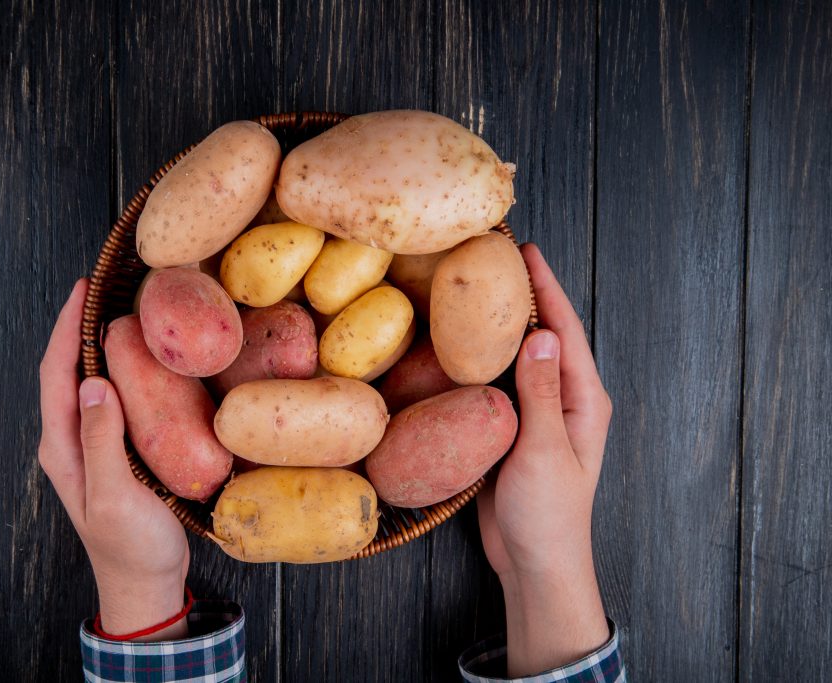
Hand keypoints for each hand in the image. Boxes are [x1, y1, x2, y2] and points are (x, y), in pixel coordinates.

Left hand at [38, 279, 190, 639]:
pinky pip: (110, 399)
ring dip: (98, 344)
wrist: (145, 585)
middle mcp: (69, 441)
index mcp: (61, 448)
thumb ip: (101, 442)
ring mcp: (90, 447)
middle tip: (106, 288)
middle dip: (79, 326)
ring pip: (87, 382)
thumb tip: (93, 382)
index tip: (84, 289)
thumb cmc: (131, 547)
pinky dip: (120, 370)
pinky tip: (143, 361)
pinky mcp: (113, 452)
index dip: (66, 328)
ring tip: (123, 312)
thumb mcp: (115, 495)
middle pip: (66, 370)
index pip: (55, 373)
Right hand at [477, 244, 610, 675]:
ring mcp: (536, 414)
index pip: (564, 329)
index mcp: (583, 399)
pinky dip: (479, 360)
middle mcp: (562, 398)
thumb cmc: (550, 515)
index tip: (524, 249)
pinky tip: (454, 346)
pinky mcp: (511, 429)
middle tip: (491, 258)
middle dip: (522, 295)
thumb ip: (542, 393)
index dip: (546, 287)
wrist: (536, 564)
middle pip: (542, 334)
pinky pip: (496, 385)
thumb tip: (540, 334)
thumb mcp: (545, 450)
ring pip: (516, 357)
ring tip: (469, 291)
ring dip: (498, 325)